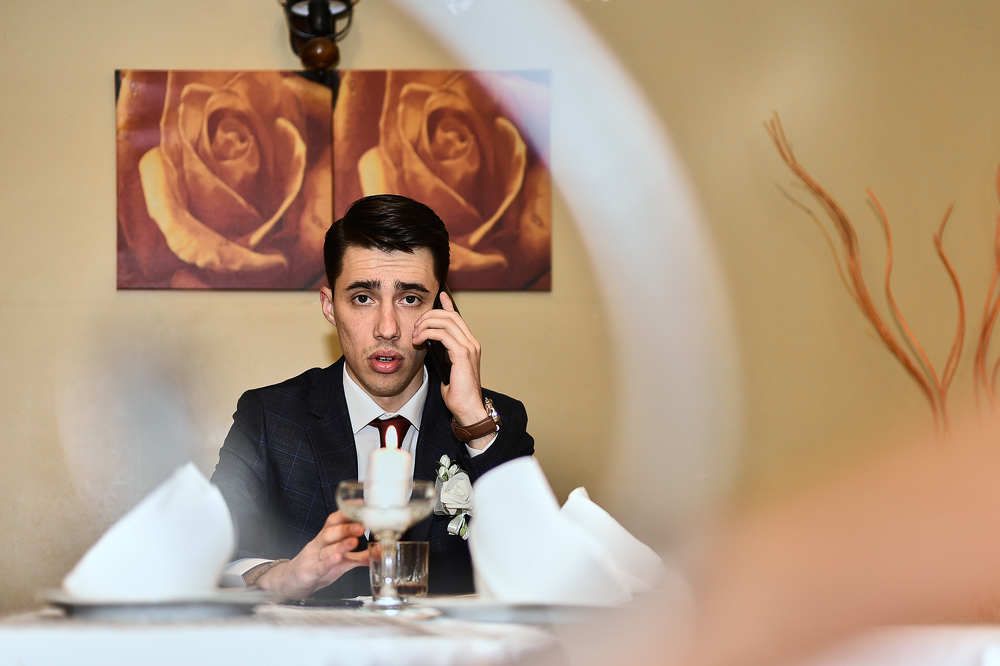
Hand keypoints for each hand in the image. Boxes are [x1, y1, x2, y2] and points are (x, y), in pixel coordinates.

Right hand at [256, 511, 368, 598]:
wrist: (293, 581)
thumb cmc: (319, 566)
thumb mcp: (341, 560)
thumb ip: (361, 556)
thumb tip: (380, 551)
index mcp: (327, 537)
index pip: (336, 519)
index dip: (348, 511)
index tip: (361, 504)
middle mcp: (320, 544)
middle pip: (331, 531)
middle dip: (347, 527)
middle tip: (362, 526)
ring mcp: (313, 557)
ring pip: (326, 547)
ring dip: (340, 544)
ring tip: (353, 541)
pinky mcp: (310, 572)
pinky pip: (320, 565)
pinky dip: (329, 561)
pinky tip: (337, 558)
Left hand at [412, 291, 488, 429]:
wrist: (468, 408)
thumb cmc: (457, 393)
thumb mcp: (447, 368)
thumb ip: (442, 353)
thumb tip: (429, 343)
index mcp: (469, 344)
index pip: (457, 318)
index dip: (447, 305)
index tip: (439, 296)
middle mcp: (471, 342)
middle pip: (450, 315)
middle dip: (429, 316)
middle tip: (415, 326)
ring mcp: (469, 347)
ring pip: (445, 321)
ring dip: (426, 325)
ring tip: (415, 336)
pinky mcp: (462, 354)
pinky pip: (443, 334)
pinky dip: (428, 333)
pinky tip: (419, 341)